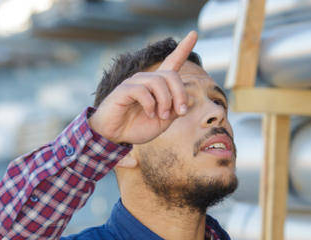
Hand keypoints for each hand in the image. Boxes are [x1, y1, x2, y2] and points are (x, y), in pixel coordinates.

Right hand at [88, 31, 197, 145]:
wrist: (117, 135)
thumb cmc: (139, 126)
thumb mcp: (164, 121)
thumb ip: (177, 110)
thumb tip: (191, 99)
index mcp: (159, 85)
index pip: (172, 61)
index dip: (183, 48)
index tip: (194, 33)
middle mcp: (148, 79)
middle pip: (171, 76)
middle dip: (180, 95)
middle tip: (181, 112)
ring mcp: (135, 82)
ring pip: (158, 82)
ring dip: (166, 102)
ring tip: (162, 115)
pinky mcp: (125, 88)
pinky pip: (143, 90)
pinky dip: (151, 104)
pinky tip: (149, 113)